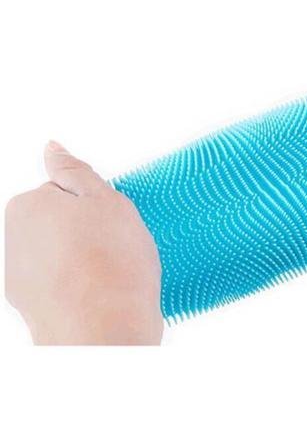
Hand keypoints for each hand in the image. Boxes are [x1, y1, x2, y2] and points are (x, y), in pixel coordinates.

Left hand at [5, 141, 163, 344]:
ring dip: (85, 258)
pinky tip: (100, 292)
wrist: (105, 335)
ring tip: (111, 272)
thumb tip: (53, 149)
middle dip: (86, 229)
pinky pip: (62, 282)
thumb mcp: (105, 200)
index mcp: (29, 207)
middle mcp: (15, 241)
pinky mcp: (32, 305)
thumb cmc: (110, 269)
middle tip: (114, 245)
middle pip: (60, 222)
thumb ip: (76, 171)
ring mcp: (21, 276)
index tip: (109, 220)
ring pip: (62, 253)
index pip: (64, 191)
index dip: (94, 204)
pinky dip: (79, 284)